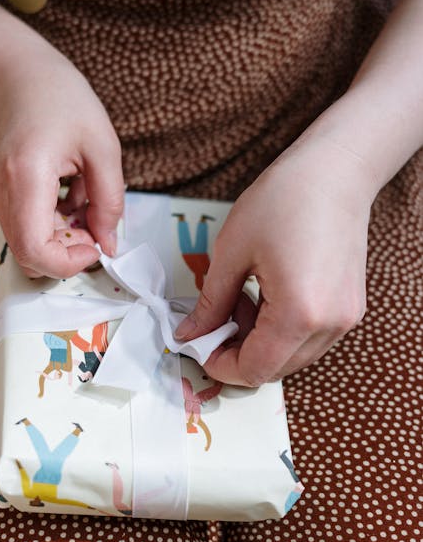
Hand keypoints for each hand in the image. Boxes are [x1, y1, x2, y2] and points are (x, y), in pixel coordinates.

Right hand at [0, 55, 123, 277]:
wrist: (18, 74)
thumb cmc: (61, 99)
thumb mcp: (103, 146)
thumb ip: (109, 201)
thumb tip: (109, 243)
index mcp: (25, 176)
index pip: (35, 250)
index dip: (68, 263)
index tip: (94, 246)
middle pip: (31, 253)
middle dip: (70, 248)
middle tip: (95, 218)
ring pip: (28, 241)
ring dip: (62, 232)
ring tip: (81, 192)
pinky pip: (23, 224)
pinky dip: (50, 219)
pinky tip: (64, 188)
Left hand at [175, 138, 375, 384]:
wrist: (334, 171)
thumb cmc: (281, 201)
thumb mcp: (231, 251)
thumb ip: (210, 303)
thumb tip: (190, 336)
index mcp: (298, 313)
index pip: (255, 370)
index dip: (220, 365)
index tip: (198, 345)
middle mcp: (329, 325)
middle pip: (275, 369)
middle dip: (238, 351)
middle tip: (218, 315)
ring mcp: (345, 318)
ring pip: (293, 356)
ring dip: (260, 341)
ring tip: (243, 297)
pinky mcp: (350, 307)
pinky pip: (309, 337)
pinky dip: (282, 329)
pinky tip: (267, 294)